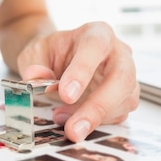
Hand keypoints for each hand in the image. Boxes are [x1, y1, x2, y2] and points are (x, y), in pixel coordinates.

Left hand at [17, 21, 138, 141]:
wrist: (57, 60)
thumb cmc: (50, 53)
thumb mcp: (35, 53)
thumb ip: (34, 64)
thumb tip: (35, 78)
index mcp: (96, 33)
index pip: (95, 47)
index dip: (82, 71)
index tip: (66, 95)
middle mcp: (118, 52)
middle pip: (121, 77)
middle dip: (97, 106)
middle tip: (74, 127)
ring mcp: (126, 75)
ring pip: (125, 99)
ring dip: (96, 118)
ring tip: (67, 126)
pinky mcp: (125, 97)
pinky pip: (120, 114)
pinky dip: (98, 124)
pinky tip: (77, 124)